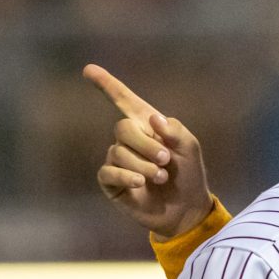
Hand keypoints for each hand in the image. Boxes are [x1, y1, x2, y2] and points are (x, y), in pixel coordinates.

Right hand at [86, 64, 211, 238]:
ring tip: (162, 177)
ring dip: (143, 165)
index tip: (88, 69)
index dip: (107, 85)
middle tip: (165, 159)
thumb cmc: (189, 175)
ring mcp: (118, 160)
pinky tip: (140, 183)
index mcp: (147, 126)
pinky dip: (126, 176)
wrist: (187, 209)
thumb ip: (175, 131)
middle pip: (122, 128)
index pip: (124, 101)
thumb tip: (153, 119)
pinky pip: (108, 171)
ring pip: (118, 152)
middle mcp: (129, 140)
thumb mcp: (190, 149)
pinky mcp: (112, 182)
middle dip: (145, 143)